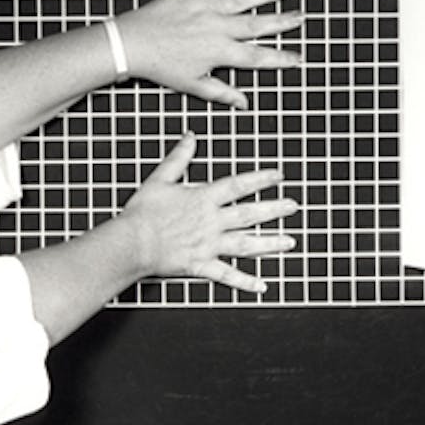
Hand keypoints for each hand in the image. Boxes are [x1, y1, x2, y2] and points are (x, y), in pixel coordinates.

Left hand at [117, 0, 302, 107]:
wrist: (132, 44)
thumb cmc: (160, 67)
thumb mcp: (192, 85)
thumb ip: (221, 92)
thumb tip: (243, 103)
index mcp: (219, 52)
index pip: (258, 56)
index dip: (281, 58)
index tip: (299, 57)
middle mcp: (217, 27)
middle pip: (258, 24)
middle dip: (283, 21)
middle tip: (302, 17)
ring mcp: (206, 7)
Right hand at [119, 132, 298, 293]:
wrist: (130, 242)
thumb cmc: (142, 213)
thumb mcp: (160, 179)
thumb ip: (178, 158)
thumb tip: (190, 137)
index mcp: (203, 198)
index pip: (238, 185)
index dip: (261, 179)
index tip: (279, 176)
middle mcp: (211, 221)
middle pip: (249, 214)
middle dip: (274, 209)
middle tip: (293, 206)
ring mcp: (209, 245)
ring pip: (246, 244)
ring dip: (270, 243)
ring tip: (290, 242)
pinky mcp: (201, 265)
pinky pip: (227, 275)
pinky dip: (246, 282)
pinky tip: (262, 286)